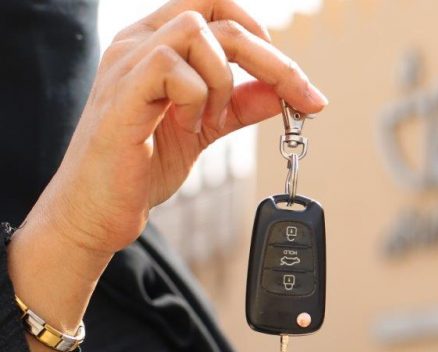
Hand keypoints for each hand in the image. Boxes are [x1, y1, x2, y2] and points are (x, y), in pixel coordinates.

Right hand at [31, 0, 327, 258]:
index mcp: (155, 42)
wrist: (99, 210)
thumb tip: (288, 92)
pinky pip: (173, 67)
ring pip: (196, 32)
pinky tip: (185, 127)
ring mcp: (126, 63)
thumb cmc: (143, 166)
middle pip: (219, 17)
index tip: (288, 73)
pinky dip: (196, 99)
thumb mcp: (205, 128)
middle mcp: (137, 41)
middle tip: (303, 98)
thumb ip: (241, 105)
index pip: (215, 4)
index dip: (258, 30)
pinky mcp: (122, 92)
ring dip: (223, 81)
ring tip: (209, 121)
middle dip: (273, 61)